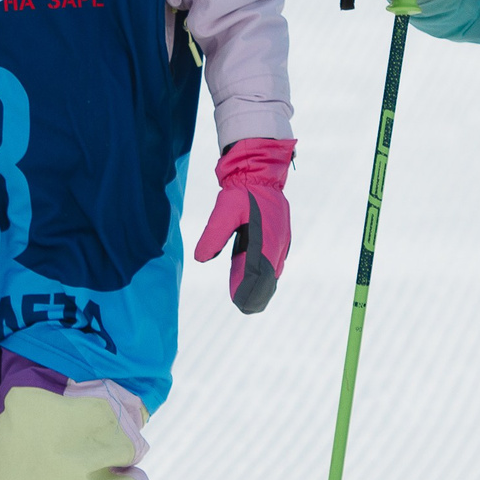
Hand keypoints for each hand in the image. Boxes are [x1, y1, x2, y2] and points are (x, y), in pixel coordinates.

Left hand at [189, 137, 292, 313]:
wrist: (259, 171)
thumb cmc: (242, 190)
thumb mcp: (225, 210)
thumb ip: (214, 234)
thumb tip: (200, 258)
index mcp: (267, 239)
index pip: (258, 273)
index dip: (249, 289)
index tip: (239, 302)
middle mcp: (277, 242)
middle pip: (268, 276)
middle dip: (257, 293)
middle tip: (244, 308)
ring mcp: (279, 239)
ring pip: (271, 269)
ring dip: (261, 285)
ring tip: (249, 301)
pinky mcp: (277, 235)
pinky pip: (272, 260)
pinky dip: (264, 274)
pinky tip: (254, 280)